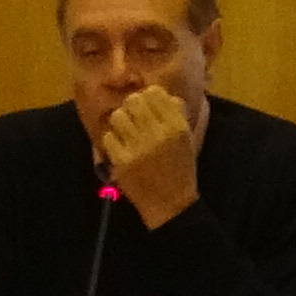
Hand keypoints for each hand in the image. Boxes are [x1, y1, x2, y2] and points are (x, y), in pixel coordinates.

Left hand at [99, 87, 200, 227]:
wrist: (171, 204)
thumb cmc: (180, 169)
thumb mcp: (187, 138)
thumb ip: (176, 113)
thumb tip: (157, 91)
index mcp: (176, 125)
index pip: (154, 93)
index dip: (147, 97)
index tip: (146, 107)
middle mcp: (158, 133)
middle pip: (133, 100)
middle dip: (131, 108)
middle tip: (133, 120)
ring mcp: (139, 147)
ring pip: (117, 116)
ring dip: (120, 123)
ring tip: (126, 134)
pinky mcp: (122, 161)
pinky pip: (108, 137)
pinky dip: (113, 142)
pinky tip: (121, 149)